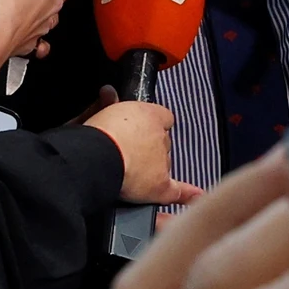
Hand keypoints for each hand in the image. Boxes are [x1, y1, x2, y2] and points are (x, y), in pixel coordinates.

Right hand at [85, 100, 204, 205]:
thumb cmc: (93, 135)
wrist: (95, 157)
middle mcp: (160, 136)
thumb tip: (108, 92)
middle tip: (126, 154)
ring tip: (128, 173)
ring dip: (152, 169)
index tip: (139, 129)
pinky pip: (177, 190)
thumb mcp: (96, 112)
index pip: (161, 116)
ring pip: (164, 164)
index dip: (150, 124)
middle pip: (162, 142)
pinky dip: (186, 194)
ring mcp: (162, 161)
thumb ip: (106, 103)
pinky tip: (196, 196)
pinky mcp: (159, 185)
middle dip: (148, 148)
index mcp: (147, 114)